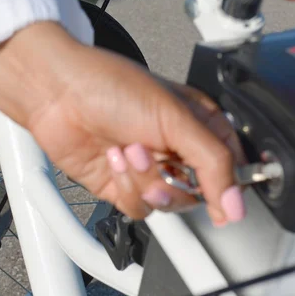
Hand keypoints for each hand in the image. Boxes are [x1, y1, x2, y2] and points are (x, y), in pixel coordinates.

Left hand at [0, 22, 246, 224]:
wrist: (58, 95)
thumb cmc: (111, 87)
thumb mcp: (176, 118)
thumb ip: (214, 164)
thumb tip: (236, 203)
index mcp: (198, 125)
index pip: (231, 168)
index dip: (230, 187)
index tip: (225, 202)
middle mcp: (176, 150)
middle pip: (200, 193)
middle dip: (175, 181)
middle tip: (156, 158)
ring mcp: (148, 170)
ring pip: (168, 204)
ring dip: (145, 181)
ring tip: (128, 152)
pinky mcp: (122, 186)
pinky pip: (139, 208)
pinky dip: (126, 188)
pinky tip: (113, 160)